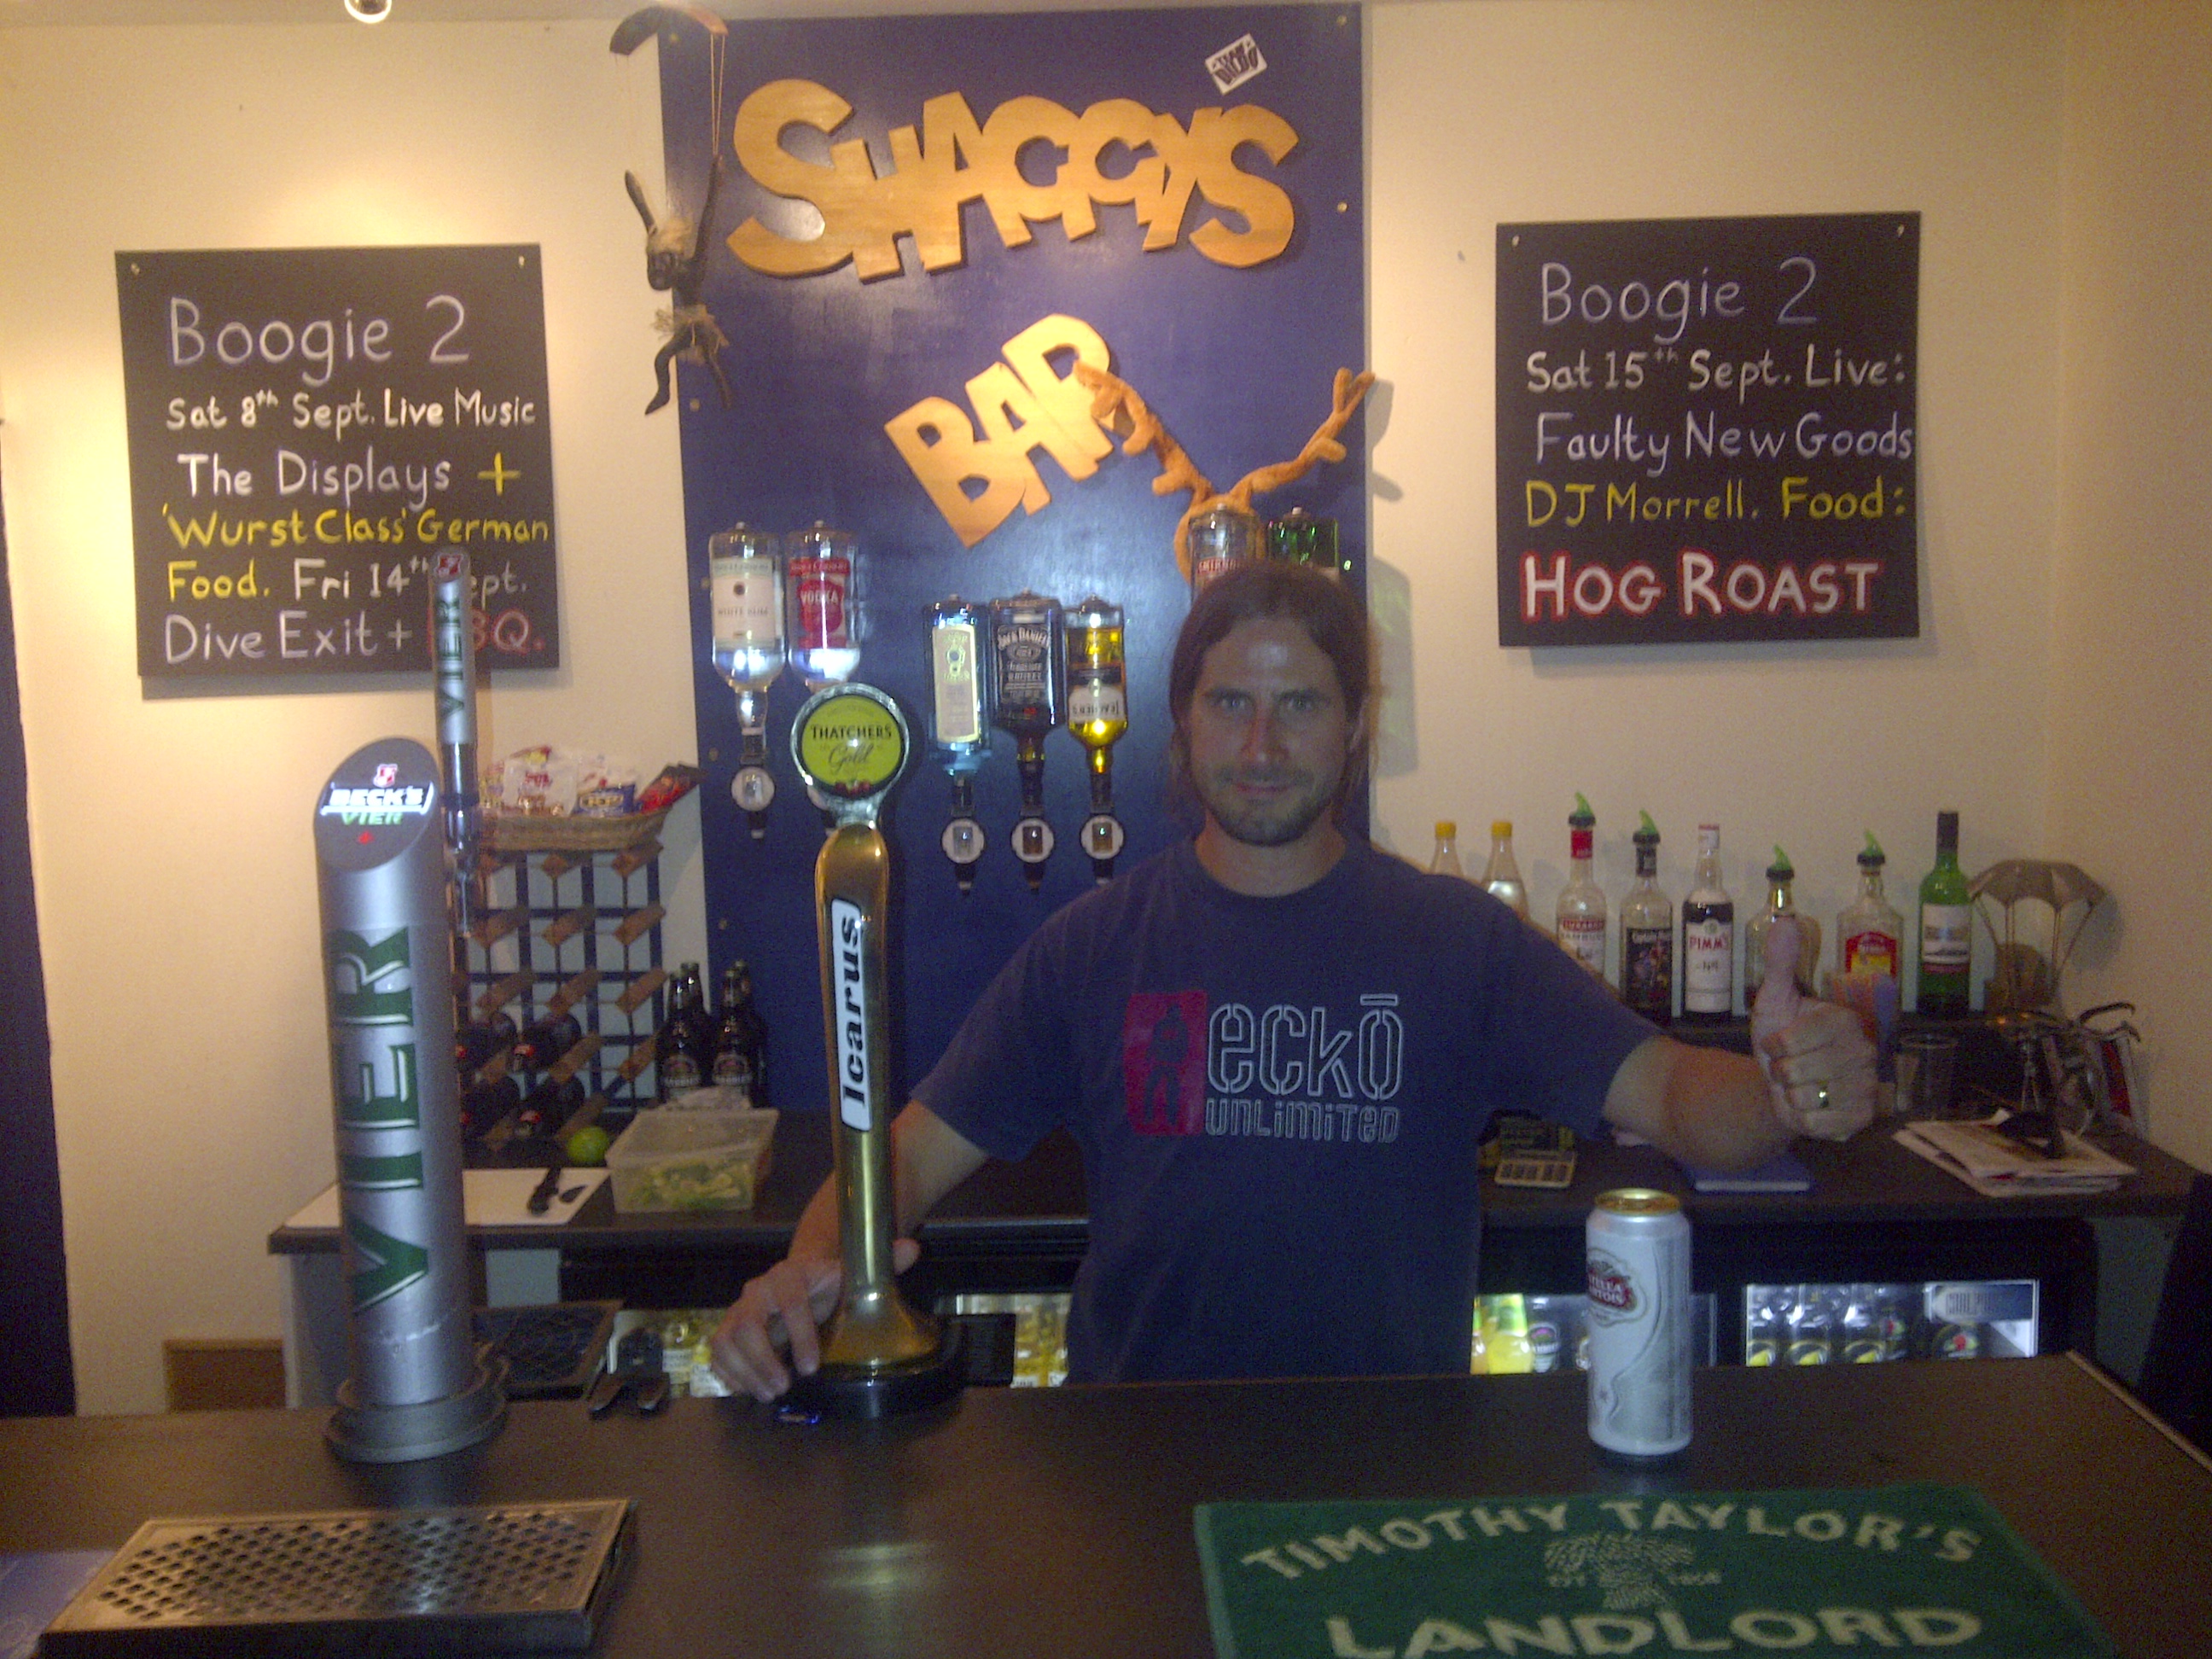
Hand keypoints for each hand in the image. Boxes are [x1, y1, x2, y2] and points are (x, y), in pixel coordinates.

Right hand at [706, 1239, 919, 1401]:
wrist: (799, 1280)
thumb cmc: (829, 1283)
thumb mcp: (855, 1273)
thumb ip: (884, 1263)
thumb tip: (912, 1248)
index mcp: (790, 1274)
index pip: (790, 1299)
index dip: (799, 1332)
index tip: (813, 1366)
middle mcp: (758, 1289)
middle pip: (747, 1324)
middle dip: (763, 1360)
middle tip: (785, 1387)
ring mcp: (738, 1310)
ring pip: (727, 1340)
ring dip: (745, 1372)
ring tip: (770, 1394)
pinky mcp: (727, 1329)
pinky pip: (717, 1353)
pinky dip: (729, 1374)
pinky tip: (750, 1390)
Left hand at [1750, 918, 1876, 1141]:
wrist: (1784, 1082)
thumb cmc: (1782, 1037)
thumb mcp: (1775, 999)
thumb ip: (1780, 963)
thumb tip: (1785, 921)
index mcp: (1845, 1020)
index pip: (1792, 1039)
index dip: (1775, 1044)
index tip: (1778, 1042)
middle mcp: (1864, 1052)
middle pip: (1795, 1070)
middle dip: (1780, 1071)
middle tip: (1789, 1066)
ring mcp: (1866, 1087)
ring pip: (1803, 1097)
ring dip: (1789, 1095)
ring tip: (1800, 1085)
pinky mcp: (1861, 1119)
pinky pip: (1815, 1124)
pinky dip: (1801, 1118)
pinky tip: (1810, 1107)